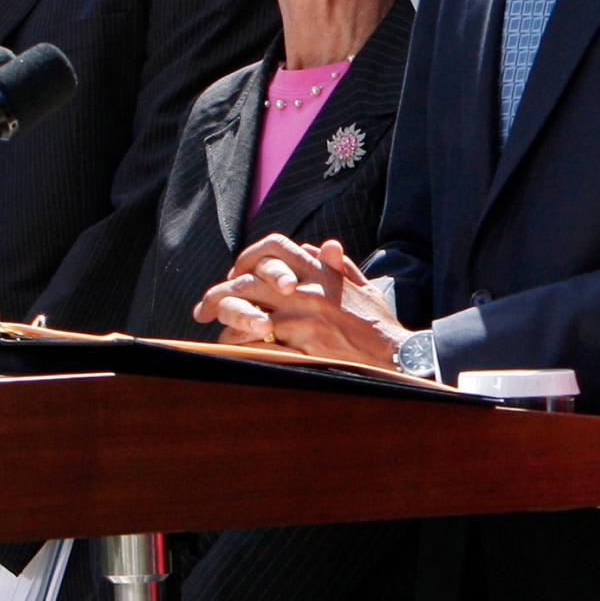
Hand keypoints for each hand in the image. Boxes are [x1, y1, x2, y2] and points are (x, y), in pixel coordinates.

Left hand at [202, 234, 408, 366]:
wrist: (396, 353)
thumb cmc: (378, 322)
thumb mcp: (362, 285)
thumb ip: (338, 264)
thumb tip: (320, 246)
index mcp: (321, 271)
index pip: (275, 248)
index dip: (248, 258)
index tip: (235, 273)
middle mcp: (308, 290)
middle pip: (249, 283)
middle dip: (220, 295)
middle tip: (203, 308)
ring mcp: (304, 319)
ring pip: (249, 315)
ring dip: (229, 325)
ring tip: (219, 333)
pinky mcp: (303, 347)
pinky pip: (262, 344)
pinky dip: (243, 347)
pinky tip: (235, 352)